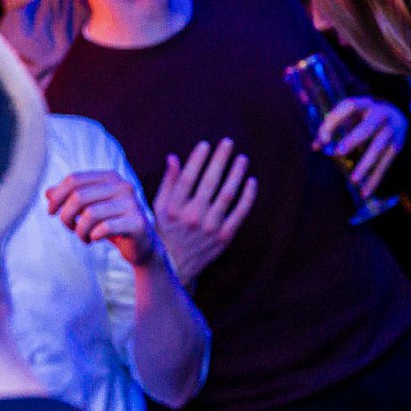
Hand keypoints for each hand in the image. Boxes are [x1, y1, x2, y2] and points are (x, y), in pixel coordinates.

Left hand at [46, 171, 158, 266]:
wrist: (140, 244)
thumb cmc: (110, 223)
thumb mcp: (88, 208)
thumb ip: (70, 198)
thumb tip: (47, 192)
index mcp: (110, 177)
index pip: (74, 179)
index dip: (57, 197)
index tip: (51, 212)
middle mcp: (123, 186)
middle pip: (79, 197)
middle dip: (66, 216)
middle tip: (70, 227)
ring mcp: (132, 204)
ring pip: (89, 214)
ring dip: (80, 230)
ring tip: (84, 236)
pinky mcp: (137, 223)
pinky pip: (104, 228)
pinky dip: (93, 236)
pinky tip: (95, 239)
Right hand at [151, 138, 258, 285]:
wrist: (176, 267)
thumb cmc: (166, 232)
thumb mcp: (159, 208)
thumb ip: (168, 183)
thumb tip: (173, 157)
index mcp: (174, 208)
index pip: (188, 178)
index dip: (198, 159)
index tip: (206, 144)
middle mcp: (192, 217)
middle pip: (210, 182)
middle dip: (220, 160)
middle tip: (228, 142)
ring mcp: (210, 227)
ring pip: (227, 195)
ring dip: (236, 174)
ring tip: (242, 158)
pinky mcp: (224, 237)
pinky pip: (240, 212)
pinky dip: (248, 196)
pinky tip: (252, 181)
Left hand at [315, 96, 406, 196]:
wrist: (397, 115)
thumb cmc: (363, 117)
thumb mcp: (350, 116)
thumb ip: (331, 128)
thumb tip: (316, 146)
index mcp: (365, 104)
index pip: (349, 106)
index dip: (335, 120)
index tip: (323, 138)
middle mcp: (381, 114)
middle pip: (367, 128)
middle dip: (353, 140)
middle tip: (338, 153)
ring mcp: (391, 130)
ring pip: (379, 148)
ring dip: (366, 165)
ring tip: (353, 181)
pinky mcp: (397, 145)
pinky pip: (386, 163)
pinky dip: (376, 178)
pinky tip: (366, 192)